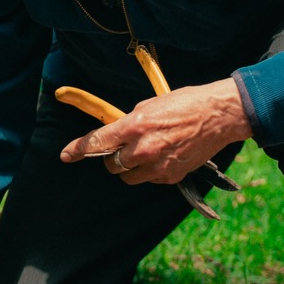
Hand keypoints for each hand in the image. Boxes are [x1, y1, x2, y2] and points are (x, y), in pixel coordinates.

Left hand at [59, 78, 248, 185]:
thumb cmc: (185, 103)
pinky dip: (150, 171)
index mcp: (135, 126)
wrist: (218, 116)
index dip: (78, 150)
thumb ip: (129, 122)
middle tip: (124, 146)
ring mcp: (158, 166)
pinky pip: (149, 179)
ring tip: (145, 151)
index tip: (65, 155)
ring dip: (130, 167)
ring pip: (129, 176)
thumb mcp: (150, 105)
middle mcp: (143, 149)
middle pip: (112, 165)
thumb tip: (115, 132)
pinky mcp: (171, 176)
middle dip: (114, 157)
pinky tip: (163, 156)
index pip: (98, 142)